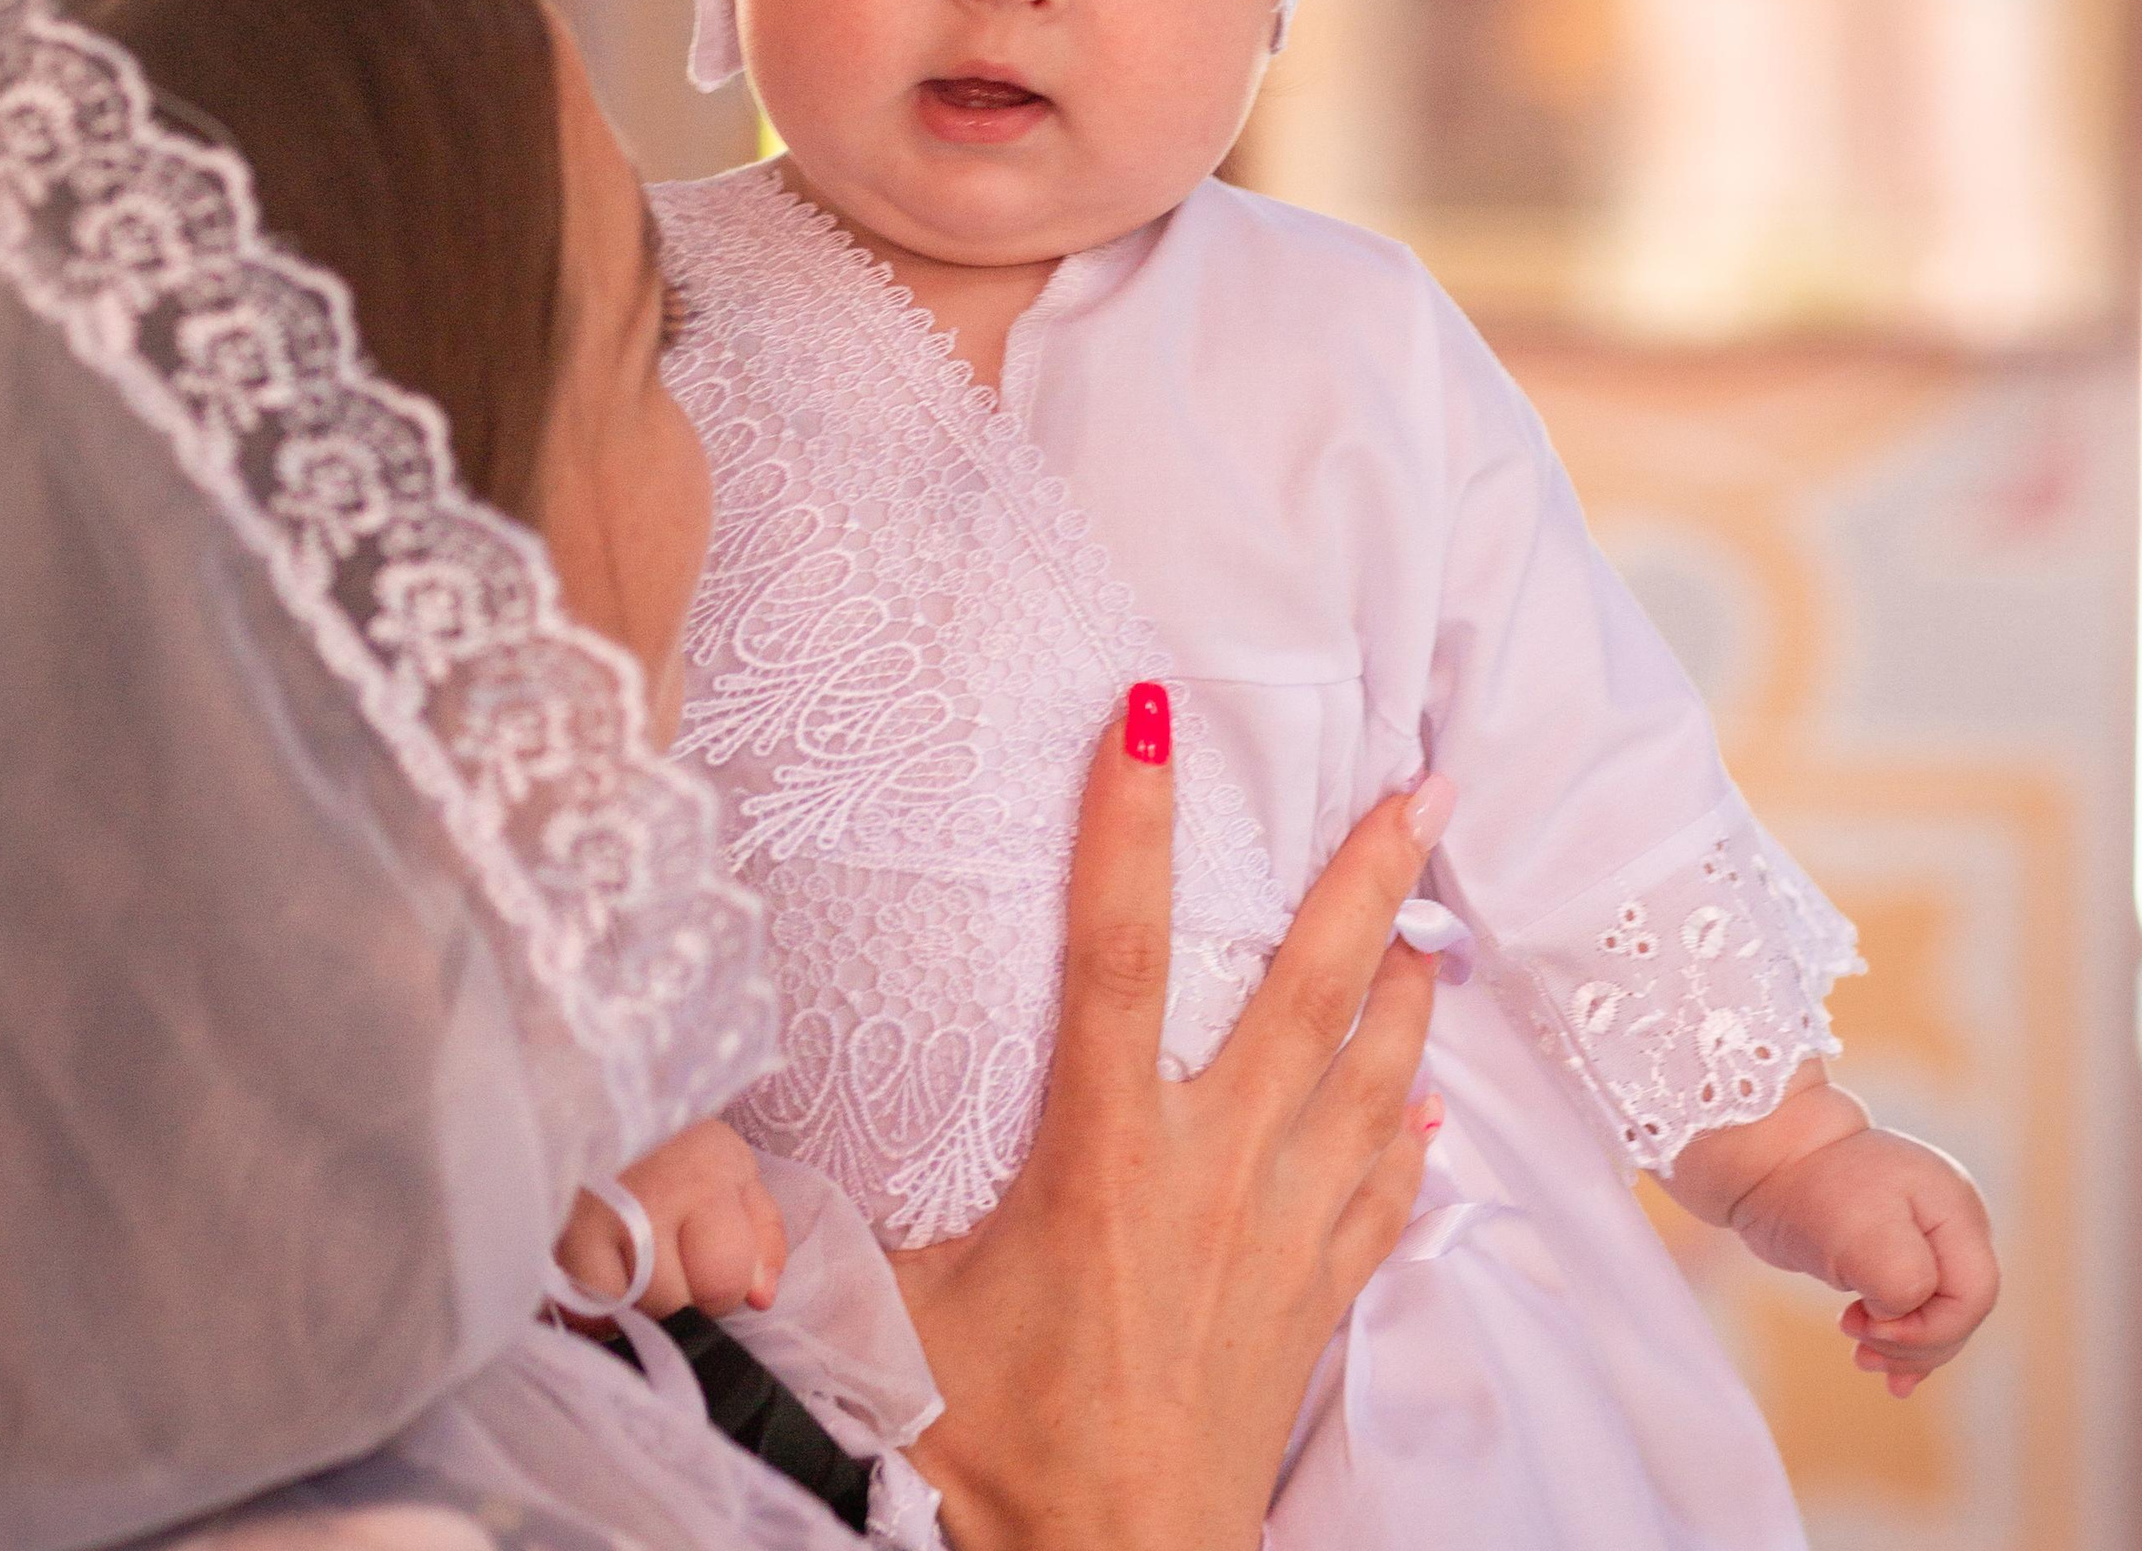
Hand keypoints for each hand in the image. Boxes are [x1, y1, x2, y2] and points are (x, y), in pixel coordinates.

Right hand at [555, 1118, 788, 1318]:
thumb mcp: (733, 1168)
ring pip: (631, 1312)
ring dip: (638, 1304)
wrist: (596, 1095)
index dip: (724, 1287)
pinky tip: (603, 1276)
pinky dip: (595, 1307)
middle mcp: (653, 1196)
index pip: (726, 1278)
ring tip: (635, 1264)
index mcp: (708, 1174)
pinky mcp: (557, 1236)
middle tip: (669, 1263)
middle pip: (677, 1305)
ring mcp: (599, 1218)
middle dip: (681, 1300)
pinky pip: (584, 1309)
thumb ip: (762, 1234)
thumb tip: (761, 1298)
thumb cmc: (673, 1139)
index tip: (707, 1262)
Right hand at [889, 692, 1446, 1550]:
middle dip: (1369, 880)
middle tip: (1420, 784)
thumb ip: (819, 1222)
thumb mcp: (887, 1314)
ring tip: (1445, 916)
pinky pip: (1386, 1196)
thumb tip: (722, 1169)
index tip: (1143, 719)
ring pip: (1374, 1082)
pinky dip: (1415, 1136)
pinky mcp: (1315, 1302)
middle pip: (1311, 996)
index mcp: (1103, 1153)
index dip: (1126, 826)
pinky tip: (1439, 1100)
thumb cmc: (993, 1448)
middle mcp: (1214, 1173)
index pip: (1117, 950)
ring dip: (1414, 990)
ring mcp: (1281, 1236)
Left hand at [1732, 1125, 1998, 1396]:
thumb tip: (1901, 1314)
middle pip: (1959, 1309)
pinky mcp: (1894, 1249)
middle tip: (1860, 1351)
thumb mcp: (1862, 1237)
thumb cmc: (1811, 1190)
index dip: (1932, 1329)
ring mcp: (1925, 1234)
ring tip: (1863, 1360)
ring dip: (1904, 1348)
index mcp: (1955, 1208)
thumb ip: (1906, 1285)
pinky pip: (1912, 1304)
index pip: (1974, 1294)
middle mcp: (1950, 1221)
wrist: (1762, 1158)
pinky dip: (1900, 1338)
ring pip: (1936, 1313)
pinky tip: (1890, 1374)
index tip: (1871, 1328)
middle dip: (1914, 1343)